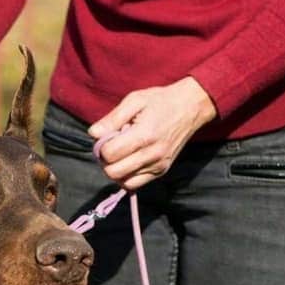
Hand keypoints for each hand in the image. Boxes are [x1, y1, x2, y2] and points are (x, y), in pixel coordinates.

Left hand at [89, 77, 216, 189]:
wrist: (191, 107)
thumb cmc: (160, 101)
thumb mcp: (134, 101)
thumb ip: (112, 119)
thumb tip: (93, 134)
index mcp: (144, 135)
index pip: (109, 154)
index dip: (101, 146)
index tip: (107, 137)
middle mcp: (152, 155)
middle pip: (113, 172)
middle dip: (105, 161)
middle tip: (111, 146)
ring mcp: (158, 165)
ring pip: (122, 181)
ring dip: (115, 169)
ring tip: (121, 152)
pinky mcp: (161, 171)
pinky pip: (134, 184)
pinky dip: (126, 176)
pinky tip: (128, 161)